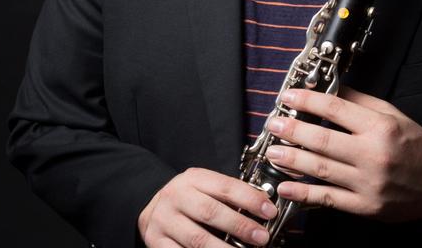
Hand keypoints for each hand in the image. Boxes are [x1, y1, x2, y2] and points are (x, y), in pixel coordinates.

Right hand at [138, 167, 277, 246]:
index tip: (269, 211)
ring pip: (197, 239)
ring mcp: (164, 221)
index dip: (249, 199)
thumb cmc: (187, 198)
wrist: (152, 209)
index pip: (225, 186)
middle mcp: (177, 197)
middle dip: (240, 226)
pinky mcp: (156, 242)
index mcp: (193, 179)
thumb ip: (227, 194)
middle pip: (211, 212)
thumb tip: (262, 205)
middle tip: (262, 237)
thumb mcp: (203, 186)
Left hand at [263, 86, 421, 222]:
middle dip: (293, 130)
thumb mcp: (392, 113)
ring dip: (292, 159)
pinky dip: (304, 193)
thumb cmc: (416, 145)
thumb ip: (359, 101)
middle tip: (273, 124)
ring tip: (272, 151)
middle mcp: (372, 154)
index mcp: (379, 127)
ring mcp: (368, 183)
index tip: (289, 96)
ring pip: (321, 169)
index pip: (335, 108)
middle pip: (323, 139)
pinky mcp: (365, 207)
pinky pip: (328, 199)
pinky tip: (285, 186)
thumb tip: (329, 87)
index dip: (308, 100)